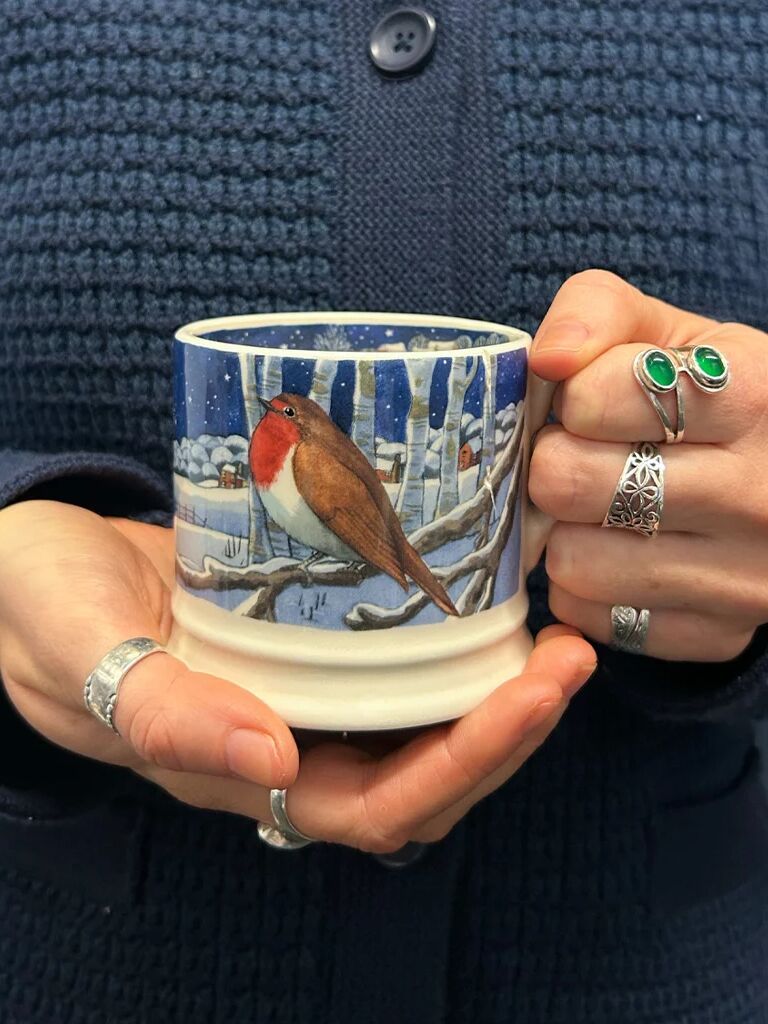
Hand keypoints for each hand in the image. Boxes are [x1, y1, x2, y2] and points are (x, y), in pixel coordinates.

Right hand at [0, 500, 594, 851]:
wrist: (30, 566)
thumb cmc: (41, 611)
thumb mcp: (85, 656)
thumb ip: (163, 712)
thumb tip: (273, 762)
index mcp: (238, 768)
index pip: (381, 803)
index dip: (470, 760)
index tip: (538, 689)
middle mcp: (284, 740)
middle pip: (423, 770)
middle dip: (510, 725)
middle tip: (571, 653)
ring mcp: (297, 689)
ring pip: (416, 718)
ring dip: (492, 685)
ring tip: (551, 628)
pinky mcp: (300, 636)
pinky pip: (389, 656)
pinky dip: (445, 636)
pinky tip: (480, 587)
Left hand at [529, 269, 767, 660]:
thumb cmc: (718, 400)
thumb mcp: (675, 336)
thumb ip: (598, 312)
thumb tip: (546, 358)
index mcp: (749, 394)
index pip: (590, 397)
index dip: (571, 397)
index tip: (591, 403)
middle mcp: (756, 492)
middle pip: (566, 482)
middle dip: (554, 464)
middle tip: (578, 458)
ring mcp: (745, 576)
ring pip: (572, 562)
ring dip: (565, 532)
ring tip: (599, 509)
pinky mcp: (720, 633)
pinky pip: (594, 619)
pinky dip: (587, 590)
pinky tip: (620, 554)